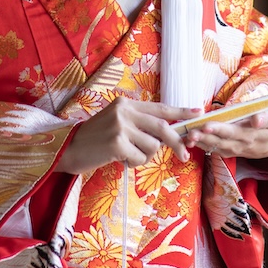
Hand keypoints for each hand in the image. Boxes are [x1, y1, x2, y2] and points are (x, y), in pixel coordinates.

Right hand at [57, 98, 201, 173]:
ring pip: (152, 146)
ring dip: (144, 156)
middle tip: (185, 155)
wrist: (68, 148)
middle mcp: (125, 111)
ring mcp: (121, 126)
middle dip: (177, 143)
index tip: (198, 112)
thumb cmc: (95, 139)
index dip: (180, 111)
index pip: (159, 107)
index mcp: (126, 103)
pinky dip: (133, 163)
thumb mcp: (117, 123)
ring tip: (127, 155)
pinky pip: (140, 158)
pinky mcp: (117, 143)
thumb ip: (139, 124)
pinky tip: (118, 159)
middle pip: (162, 127)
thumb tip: (167, 135)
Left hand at [184, 106, 267, 161]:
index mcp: (251, 133)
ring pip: (215, 146)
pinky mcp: (226, 151)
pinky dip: (201, 145)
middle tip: (192, 131)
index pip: (233, 131)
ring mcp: (233, 149)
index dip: (220, 128)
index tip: (207, 124)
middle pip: (220, 140)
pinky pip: (213, 149)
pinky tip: (190, 140)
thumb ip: (265, 117)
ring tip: (188, 136)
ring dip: (200, 141)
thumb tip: (256, 120)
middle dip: (205, 135)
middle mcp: (240, 144)